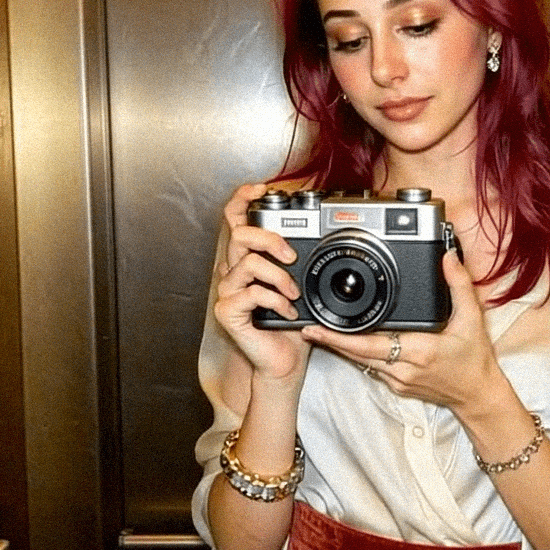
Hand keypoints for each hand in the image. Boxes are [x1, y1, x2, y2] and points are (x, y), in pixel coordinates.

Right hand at [213, 183, 310, 383]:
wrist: (285, 361)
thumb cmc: (294, 323)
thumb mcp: (303, 283)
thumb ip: (300, 258)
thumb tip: (321, 233)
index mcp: (248, 258)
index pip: (235, 218)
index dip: (243, 199)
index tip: (262, 189)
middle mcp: (233, 270)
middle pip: (239, 234)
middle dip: (269, 239)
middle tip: (291, 256)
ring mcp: (228, 290)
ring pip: (247, 263)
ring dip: (279, 277)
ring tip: (294, 294)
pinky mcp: (227, 311)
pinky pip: (251, 292)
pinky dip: (276, 301)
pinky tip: (287, 313)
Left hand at [301, 251, 505, 413]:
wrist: (478, 397)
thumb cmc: (475, 361)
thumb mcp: (472, 319)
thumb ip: (459, 285)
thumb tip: (448, 258)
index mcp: (418, 351)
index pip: (369, 344)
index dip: (340, 337)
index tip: (319, 327)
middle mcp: (402, 369)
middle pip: (355, 354)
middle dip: (330, 340)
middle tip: (307, 326)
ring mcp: (397, 380)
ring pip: (360, 362)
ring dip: (341, 348)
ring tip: (319, 332)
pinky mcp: (397, 386)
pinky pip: (370, 368)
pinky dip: (357, 355)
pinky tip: (347, 344)